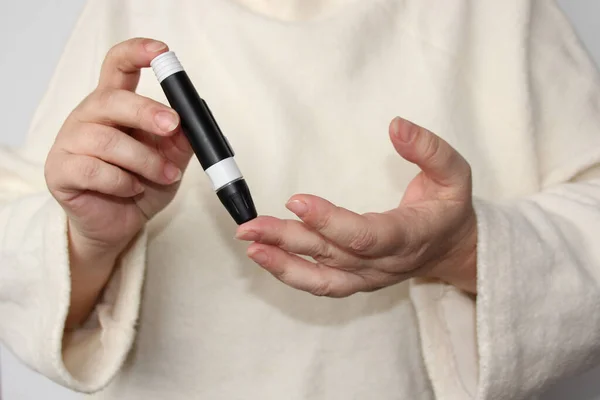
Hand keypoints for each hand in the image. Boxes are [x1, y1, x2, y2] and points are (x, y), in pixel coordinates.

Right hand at [45, 38, 192, 259]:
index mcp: (115, 105)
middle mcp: (89, 116)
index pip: (118, 65)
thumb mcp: (170, 159)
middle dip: (146, 112)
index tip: (162, 52)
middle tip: (172, 126)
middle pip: (112, 99)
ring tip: (165, 176)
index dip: (137, 53)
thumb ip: (181, 138)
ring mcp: (70, 142)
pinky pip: (94, 171)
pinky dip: (122, 182)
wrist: (119, 225)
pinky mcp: (60, 171)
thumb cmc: (142, 185)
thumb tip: (195, 118)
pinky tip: (133, 189)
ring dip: (145, 161)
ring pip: (107, 141)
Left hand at [235, 117, 477, 296]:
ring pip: (321, 277)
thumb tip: (397, 126)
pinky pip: (321, 284)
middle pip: (332, 256)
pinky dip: (291, 273)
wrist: (452, 249)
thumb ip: (429, 149)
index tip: (296, 201)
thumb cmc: (449, 208)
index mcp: (410, 236)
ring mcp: (368, 276)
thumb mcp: (455, 173)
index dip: (330, 221)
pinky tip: (266, 255)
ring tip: (250, 245)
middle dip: (289, 240)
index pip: (366, 235)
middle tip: (250, 226)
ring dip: (283, 263)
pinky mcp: (356, 280)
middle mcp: (385, 263)